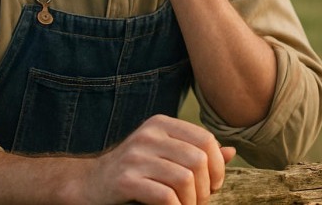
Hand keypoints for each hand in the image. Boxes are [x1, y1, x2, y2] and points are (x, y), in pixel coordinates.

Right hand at [78, 115, 235, 204]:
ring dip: (192, 201)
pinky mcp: (125, 180)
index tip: (214, 185)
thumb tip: (232, 151)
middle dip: (206, 187)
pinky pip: (165, 196)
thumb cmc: (136, 171)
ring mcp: (135, 156)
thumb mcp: (165, 154)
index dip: (218, 165)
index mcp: (161, 124)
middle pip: (198, 160)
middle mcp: (148, 135)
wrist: (90, 183)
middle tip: (199, 201)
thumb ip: (196, 152)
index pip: (205, 139)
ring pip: (185, 179)